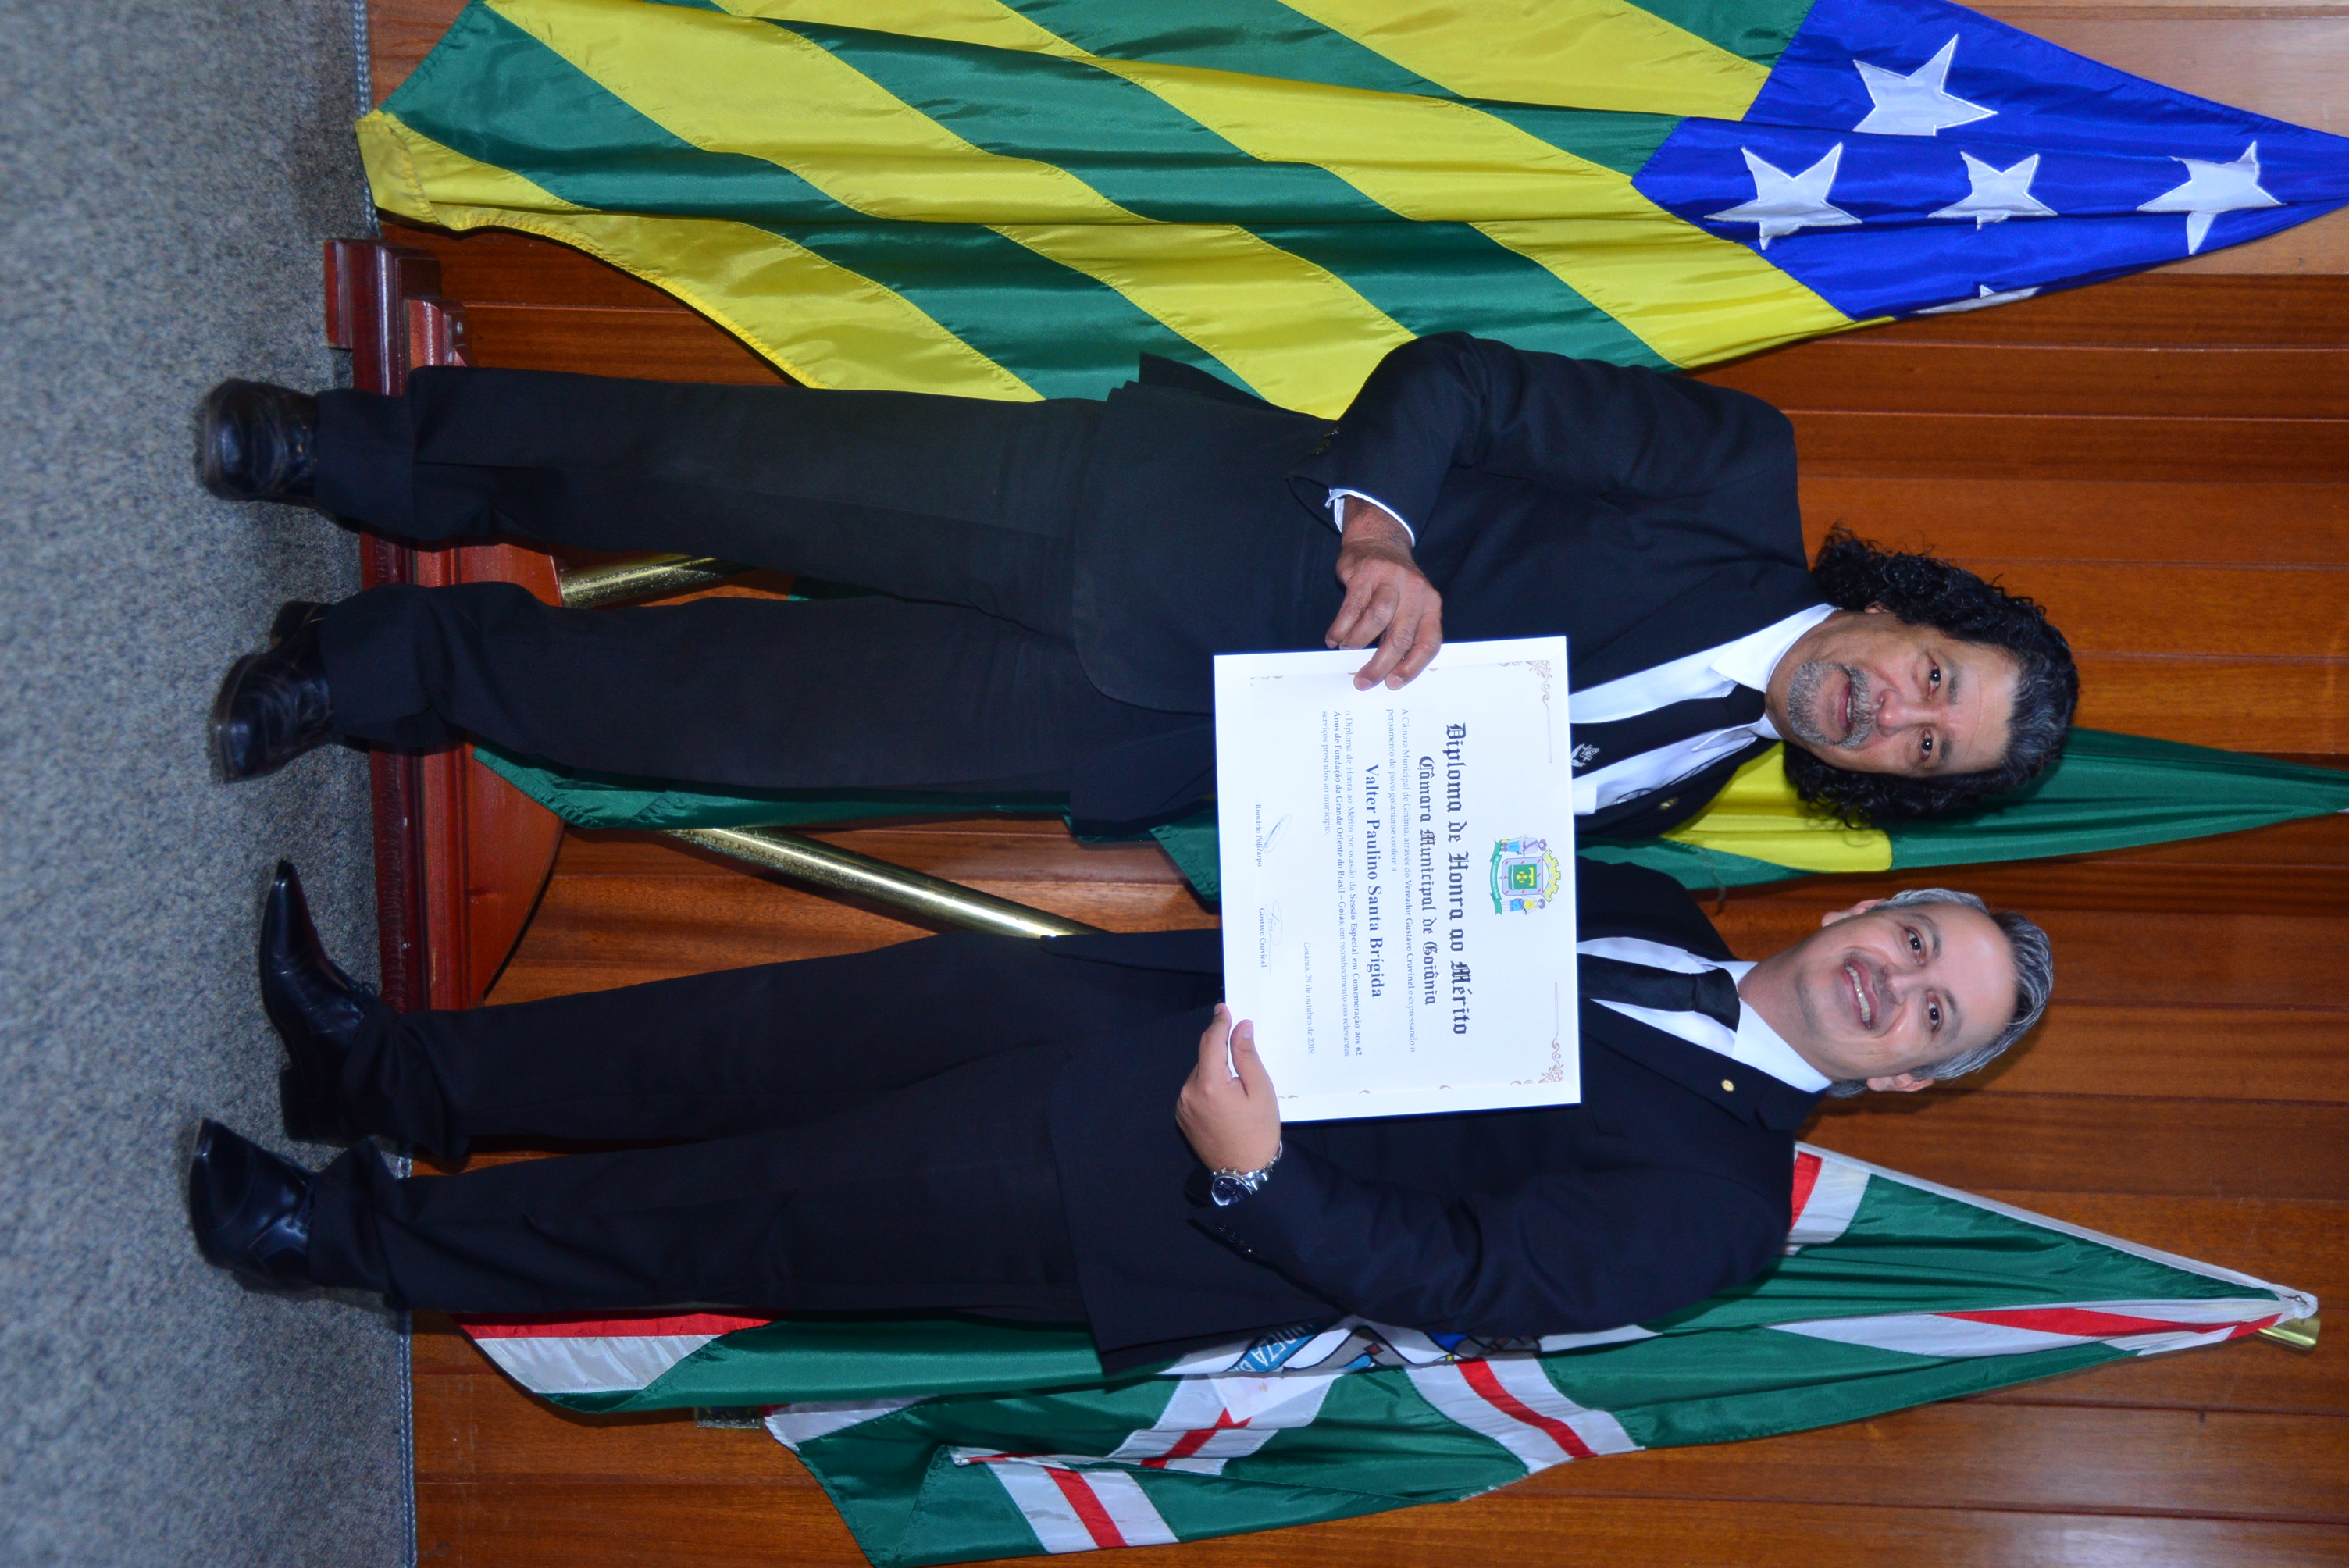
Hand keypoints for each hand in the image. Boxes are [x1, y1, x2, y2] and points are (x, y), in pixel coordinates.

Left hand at [1176, 1006, 1282, 1173]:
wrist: (1244, 1172)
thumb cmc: (1258, 1131)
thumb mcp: (1261, 1090)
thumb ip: (1247, 1055)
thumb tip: (1240, 1027)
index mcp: (1209, 1083)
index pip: (1211, 1041)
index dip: (1219, 1022)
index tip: (1224, 1008)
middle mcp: (1189, 1092)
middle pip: (1206, 1058)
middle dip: (1222, 1053)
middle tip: (1245, 1061)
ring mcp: (1182, 1106)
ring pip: (1200, 1075)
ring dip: (1215, 1072)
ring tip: (1238, 1091)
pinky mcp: (1182, 1117)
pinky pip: (1195, 1091)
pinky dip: (1208, 1088)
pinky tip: (1226, 1102)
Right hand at [1326, 496, 1442, 689]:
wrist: (1378, 541)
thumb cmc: (1394, 583)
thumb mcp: (1410, 605)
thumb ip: (1404, 632)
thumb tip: (1389, 672)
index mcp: (1430, 605)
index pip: (1427, 642)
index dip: (1412, 666)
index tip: (1394, 683)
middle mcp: (1415, 592)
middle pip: (1401, 636)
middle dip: (1380, 664)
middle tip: (1364, 680)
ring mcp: (1391, 581)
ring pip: (1378, 620)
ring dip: (1359, 642)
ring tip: (1346, 650)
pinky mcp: (1366, 574)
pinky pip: (1353, 607)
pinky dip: (1342, 627)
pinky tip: (1335, 638)